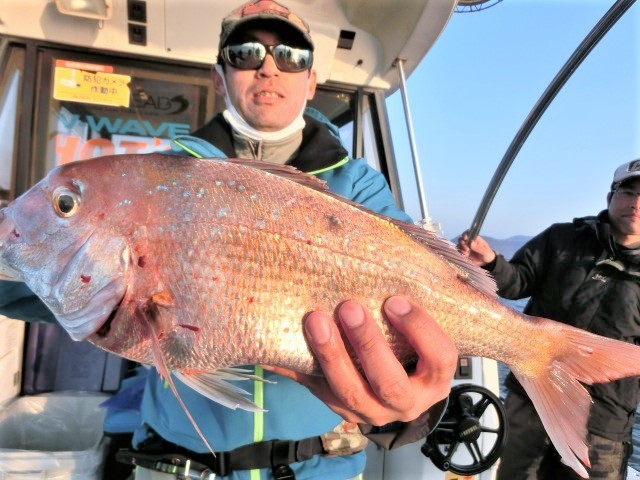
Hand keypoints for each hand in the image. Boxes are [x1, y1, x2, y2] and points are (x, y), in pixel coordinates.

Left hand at [265, 296, 457, 425]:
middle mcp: (406, 403)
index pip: (438, 358)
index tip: (394, 300)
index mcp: (434, 380)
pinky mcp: (341, 410)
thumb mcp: (421, 333)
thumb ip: (410, 306)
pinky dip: (298, 367)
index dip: (419, 330)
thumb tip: (383, 253)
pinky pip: (317, 391)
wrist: (395, 388)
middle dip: (368, 344)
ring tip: (315, 320)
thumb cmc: (410, 347)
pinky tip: (282, 345)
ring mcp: (372, 411)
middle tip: (349, 307)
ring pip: (350, 393)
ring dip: (331, 355)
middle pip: (390, 383)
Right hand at [457, 231, 495, 265]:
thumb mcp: (485, 252)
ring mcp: (466, 247)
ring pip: (459, 245)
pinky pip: (459, 251)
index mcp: (475, 239)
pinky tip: (466, 255)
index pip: (468, 233)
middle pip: (461, 239)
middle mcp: (469, 242)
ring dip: (461, 249)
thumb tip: (471, 242)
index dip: (465, 234)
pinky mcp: (464, 252)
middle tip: (467, 249)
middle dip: (462, 243)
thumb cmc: (487, 255)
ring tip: (467, 254)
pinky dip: (461, 253)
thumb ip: (479, 248)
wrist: (486, 262)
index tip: (465, 238)